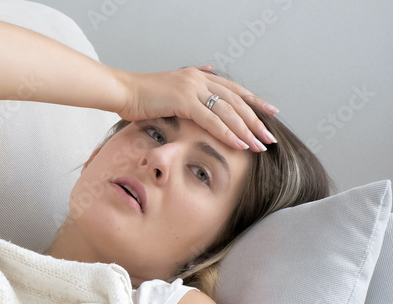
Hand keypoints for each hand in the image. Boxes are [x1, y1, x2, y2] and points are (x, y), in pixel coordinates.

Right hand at [115, 65, 278, 151]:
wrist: (122, 91)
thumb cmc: (142, 95)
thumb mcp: (171, 84)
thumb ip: (192, 78)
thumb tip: (208, 69)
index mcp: (199, 76)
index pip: (234, 89)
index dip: (254, 102)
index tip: (270, 113)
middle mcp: (200, 79)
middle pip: (237, 101)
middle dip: (255, 120)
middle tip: (269, 137)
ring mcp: (193, 89)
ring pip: (228, 111)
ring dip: (246, 130)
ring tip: (260, 146)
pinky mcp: (184, 101)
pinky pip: (212, 120)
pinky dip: (228, 133)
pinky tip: (239, 144)